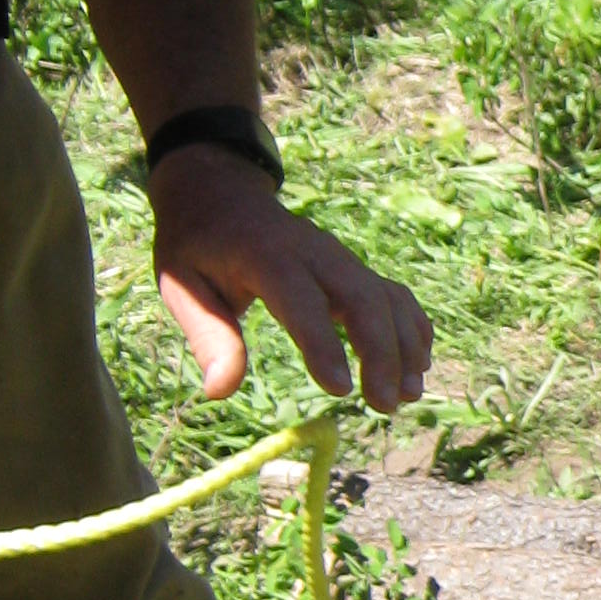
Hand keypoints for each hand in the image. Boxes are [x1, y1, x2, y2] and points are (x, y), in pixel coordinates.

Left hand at [148, 148, 432, 414]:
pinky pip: (393, 293)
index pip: (303, 300)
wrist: (220, 194)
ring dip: (404, 345)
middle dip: (380, 351)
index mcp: (266, 256)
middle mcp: (314, 253)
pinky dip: (412, 326)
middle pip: (362, 297)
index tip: (340, 390)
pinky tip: (418, 365)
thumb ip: (207, 336)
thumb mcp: (182, 286)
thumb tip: (219, 391)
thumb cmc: (196, 247)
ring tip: (408, 395)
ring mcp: (340, 258)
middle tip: (384, 405)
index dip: (324, 344)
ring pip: (386, 297)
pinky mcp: (353, 267)